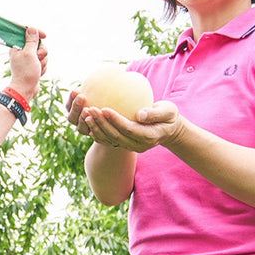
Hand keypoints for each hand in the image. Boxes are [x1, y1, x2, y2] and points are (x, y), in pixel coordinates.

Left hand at [7, 27, 47, 100]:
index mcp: (17, 47)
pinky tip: (38, 73)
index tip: (45, 36)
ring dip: (43, 61)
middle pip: (39, 44)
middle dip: (41, 52)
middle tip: (38, 58)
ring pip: (43, 54)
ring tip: (37, 68)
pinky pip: (43, 62)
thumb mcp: (29, 54)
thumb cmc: (25, 72)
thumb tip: (31, 28)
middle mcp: (22, 52)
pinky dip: (43, 67)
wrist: (26, 89)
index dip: (37, 33)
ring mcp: (28, 59)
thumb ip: (31, 41)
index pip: (28, 33)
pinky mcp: (33, 65)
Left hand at [67, 91, 181, 153]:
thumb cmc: (169, 116)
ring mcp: (130, 146)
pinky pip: (108, 140)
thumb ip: (155, 113)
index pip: (128, 129)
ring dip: (96, 128)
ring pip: (110, 140)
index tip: (104, 108)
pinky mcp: (125, 144)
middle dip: (101, 123)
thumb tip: (139, 114)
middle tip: (90, 109)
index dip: (115, 120)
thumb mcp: (168, 112)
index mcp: (148, 136)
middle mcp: (138, 145)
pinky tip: (88, 121)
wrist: (168, 129)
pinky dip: (97, 132)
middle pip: (116, 136)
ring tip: (86, 114)